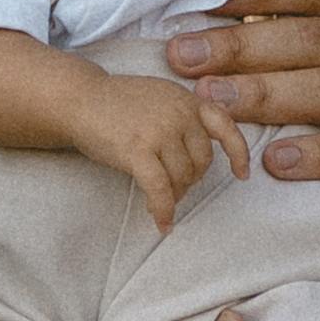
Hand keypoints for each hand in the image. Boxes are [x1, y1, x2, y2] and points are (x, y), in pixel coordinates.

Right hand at [64, 62, 241, 233]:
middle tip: (173, 188)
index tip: (241, 175)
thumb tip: (199, 156)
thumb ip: (183, 116)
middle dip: (190, 181)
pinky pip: (160, 189)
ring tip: (160, 200)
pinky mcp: (138, 151)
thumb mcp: (160, 97)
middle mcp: (179, 113)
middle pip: (201, 162)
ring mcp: (160, 131)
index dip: (238, 153)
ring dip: (174, 196)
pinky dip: (163, 209)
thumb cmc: (116, 104)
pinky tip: (162, 223)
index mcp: (186, 100)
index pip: (226, 126)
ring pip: (182, 178)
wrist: (78, 99)